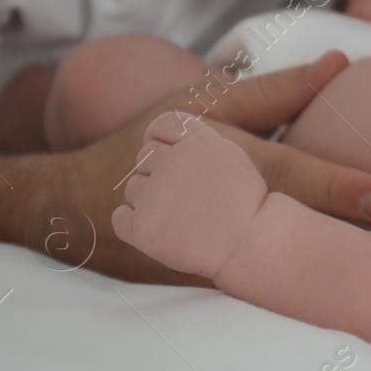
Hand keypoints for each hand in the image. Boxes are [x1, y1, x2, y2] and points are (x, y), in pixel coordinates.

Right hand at [52, 50, 370, 284]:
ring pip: (281, 280)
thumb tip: (340, 64)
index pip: (286, 176)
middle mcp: (214, 219)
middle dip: (351, 245)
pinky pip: (267, 305)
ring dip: (333, 283)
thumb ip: (277, 91)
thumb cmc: (151, 148)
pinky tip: (355, 316)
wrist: (69, 217)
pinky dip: (305, 308)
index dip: (336, 189)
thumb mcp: (205, 107)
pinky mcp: (208, 300)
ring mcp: (208, 268)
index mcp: (218, 164)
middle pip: (293, 236)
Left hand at [112, 112, 269, 280]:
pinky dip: (135, 224)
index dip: (162, 138)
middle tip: (189, 197)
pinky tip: (163, 230)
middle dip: (161, 174)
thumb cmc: (242, 203)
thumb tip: (153, 139)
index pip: (162, 125)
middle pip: (145, 158)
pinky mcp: (142, 227)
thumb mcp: (229, 158)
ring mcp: (154, 196)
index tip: (171, 156)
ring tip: (183, 217)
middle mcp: (172, 164)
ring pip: (134, 188)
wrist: (249, 245)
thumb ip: (194, 141)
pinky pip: (120, 217)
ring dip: (151, 201)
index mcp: (196, 143)